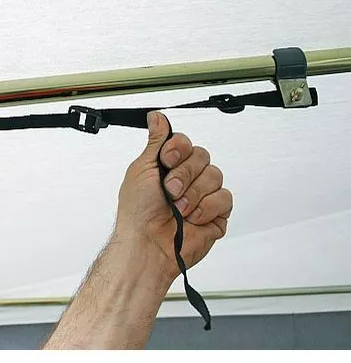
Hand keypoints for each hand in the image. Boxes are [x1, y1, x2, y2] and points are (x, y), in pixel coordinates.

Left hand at [114, 111, 232, 283]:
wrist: (147, 244)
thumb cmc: (138, 213)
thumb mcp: (142, 169)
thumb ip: (156, 142)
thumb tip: (157, 117)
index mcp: (168, 167)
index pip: (185, 143)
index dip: (178, 149)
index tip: (167, 160)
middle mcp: (186, 179)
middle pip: (202, 156)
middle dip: (184, 174)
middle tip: (170, 190)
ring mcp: (202, 196)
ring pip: (215, 175)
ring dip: (193, 193)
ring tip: (178, 208)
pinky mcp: (216, 215)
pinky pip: (224, 198)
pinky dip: (206, 208)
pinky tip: (192, 218)